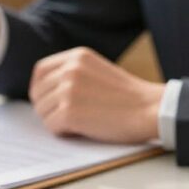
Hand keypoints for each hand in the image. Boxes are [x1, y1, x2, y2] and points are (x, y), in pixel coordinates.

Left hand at [28, 47, 164, 142]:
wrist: (150, 109)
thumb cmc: (128, 96)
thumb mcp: (97, 70)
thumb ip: (73, 73)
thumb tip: (46, 90)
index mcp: (76, 56)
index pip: (40, 71)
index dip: (40, 88)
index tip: (47, 100)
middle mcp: (70, 69)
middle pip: (38, 93)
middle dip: (47, 108)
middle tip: (64, 117)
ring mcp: (68, 90)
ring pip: (42, 111)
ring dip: (56, 121)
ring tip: (79, 123)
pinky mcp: (70, 112)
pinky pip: (51, 126)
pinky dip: (63, 132)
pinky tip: (81, 130)